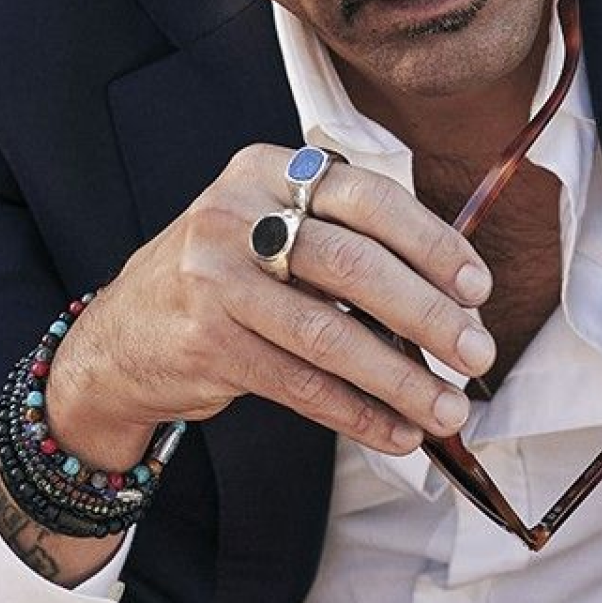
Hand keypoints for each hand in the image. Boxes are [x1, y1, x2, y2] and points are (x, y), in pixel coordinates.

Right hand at [46, 145, 494, 467]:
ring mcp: (214, 278)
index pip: (369, 198)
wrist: (124, 331)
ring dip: (400, 379)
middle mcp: (236, 214)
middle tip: (477, 352)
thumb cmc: (229, 273)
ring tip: (447, 409)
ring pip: (329, 334)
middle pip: (354, 265)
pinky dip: (357, 412)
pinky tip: (397, 431)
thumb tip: (453, 300)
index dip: (432, 243)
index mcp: (269, 171)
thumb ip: (350, 243)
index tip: (478, 287)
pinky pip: (299, 384)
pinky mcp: (205, 342)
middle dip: (428, 314)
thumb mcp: (275, 228)